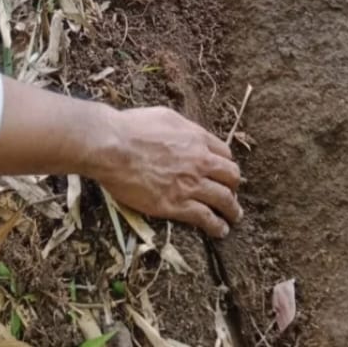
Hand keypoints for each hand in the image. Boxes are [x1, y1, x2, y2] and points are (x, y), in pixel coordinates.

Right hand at [92, 107, 242, 238]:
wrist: (113, 147)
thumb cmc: (132, 128)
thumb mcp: (165, 117)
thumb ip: (183, 128)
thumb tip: (187, 134)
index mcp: (197, 138)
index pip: (225, 153)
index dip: (226, 164)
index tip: (223, 172)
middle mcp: (200, 161)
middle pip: (231, 176)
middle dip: (234, 186)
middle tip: (232, 193)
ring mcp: (190, 185)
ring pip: (224, 199)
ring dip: (232, 209)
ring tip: (234, 216)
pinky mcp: (176, 205)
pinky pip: (205, 218)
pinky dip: (217, 225)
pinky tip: (220, 230)